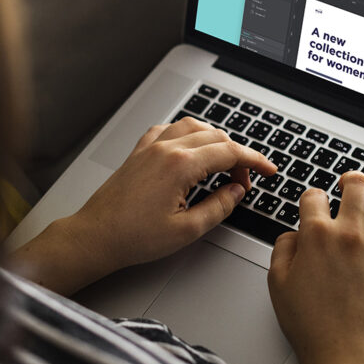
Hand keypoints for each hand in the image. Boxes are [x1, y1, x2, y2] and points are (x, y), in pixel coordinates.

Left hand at [11, 117, 275, 294]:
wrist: (96, 236)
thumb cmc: (133, 236)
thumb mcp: (187, 230)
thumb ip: (219, 207)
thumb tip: (236, 192)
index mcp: (180, 165)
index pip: (230, 152)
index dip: (254, 161)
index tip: (267, 171)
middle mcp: (165, 148)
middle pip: (216, 137)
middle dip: (237, 156)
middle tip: (243, 182)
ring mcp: (150, 147)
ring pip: (194, 127)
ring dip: (215, 141)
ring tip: (223, 165)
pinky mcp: (139, 152)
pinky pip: (169, 130)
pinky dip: (187, 135)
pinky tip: (190, 150)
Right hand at [267, 171, 363, 363]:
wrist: (342, 349)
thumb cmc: (310, 322)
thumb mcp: (277, 282)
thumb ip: (282, 249)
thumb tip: (293, 235)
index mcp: (316, 235)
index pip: (314, 195)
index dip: (311, 198)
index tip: (312, 207)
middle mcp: (348, 235)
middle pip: (357, 185)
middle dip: (351, 180)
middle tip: (348, 185)